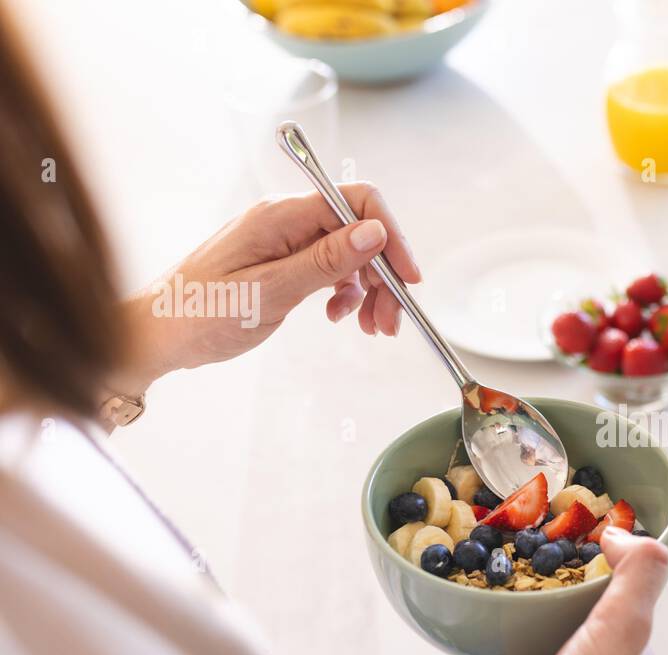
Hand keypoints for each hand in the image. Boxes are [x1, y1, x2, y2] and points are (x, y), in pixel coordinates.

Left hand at [109, 185, 420, 396]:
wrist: (156, 335)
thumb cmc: (200, 314)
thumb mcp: (270, 292)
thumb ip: (325, 261)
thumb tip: (374, 232)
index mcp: (280, 217)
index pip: (356, 202)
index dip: (390, 235)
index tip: (407, 277)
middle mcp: (285, 220)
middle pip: (359, 231)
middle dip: (384, 273)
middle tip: (390, 320)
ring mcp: (284, 240)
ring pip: (349, 252)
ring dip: (370, 288)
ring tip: (370, 327)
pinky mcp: (282, 260)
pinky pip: (330, 267)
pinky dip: (346, 292)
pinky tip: (341, 316)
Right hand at [436, 528, 667, 654]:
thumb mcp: (622, 627)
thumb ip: (636, 577)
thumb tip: (630, 536)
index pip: (630, 612)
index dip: (613, 578)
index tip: (585, 547)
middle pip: (584, 636)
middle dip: (564, 606)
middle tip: (538, 569)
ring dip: (526, 635)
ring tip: (506, 600)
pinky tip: (473, 643)